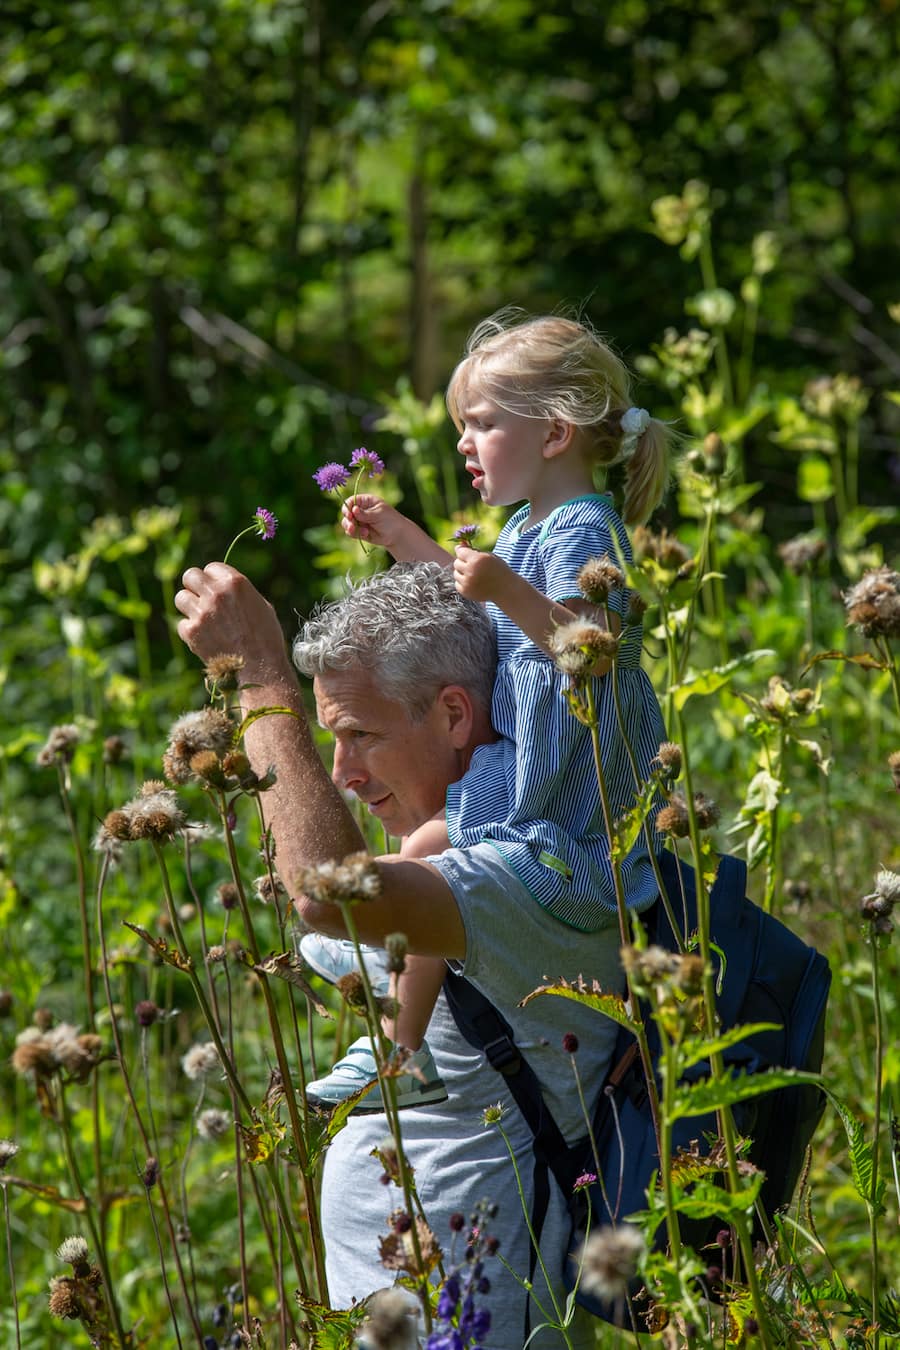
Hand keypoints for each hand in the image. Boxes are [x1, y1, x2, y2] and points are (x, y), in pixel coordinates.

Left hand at [174, 562, 288, 681]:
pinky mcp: (191, 632)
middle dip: (195, 586)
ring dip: (189, 606)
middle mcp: (215, 593)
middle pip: (190, 576)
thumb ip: (238, 592)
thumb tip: (222, 588)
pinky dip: (191, 630)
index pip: (211, 567)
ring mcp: (201, 612)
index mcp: (235, 582)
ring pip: (181, 598)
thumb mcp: (260, 604)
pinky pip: (182, 624)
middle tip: (201, 598)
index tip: (216, 590)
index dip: (214, 579)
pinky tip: (205, 638)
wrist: (261, 667)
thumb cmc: (266, 636)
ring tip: (202, 618)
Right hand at [340, 494, 406, 550]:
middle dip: (348, 520)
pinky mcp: (359, 531)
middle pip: (346, 513)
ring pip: (347, 523)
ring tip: (360, 531)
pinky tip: (365, 534)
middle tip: (352, 526)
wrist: (397, 535)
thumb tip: (353, 509)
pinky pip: (351, 532)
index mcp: (365, 501)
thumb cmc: (390, 520)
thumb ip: (365, 513)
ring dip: (350, 528)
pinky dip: (355, 534)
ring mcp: (359, 521)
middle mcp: (360, 510)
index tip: (349, 514)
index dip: (347, 507)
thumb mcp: (378, 514)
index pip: (351, 501)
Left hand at [452, 546, 512, 603]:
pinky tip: (474, 582)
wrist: (506, 588)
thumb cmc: (498, 569)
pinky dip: (463, 582)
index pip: (460, 551)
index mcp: (476, 559)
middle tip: (473, 565)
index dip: (463, 551)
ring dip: (462, 573)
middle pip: (456, 563)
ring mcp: (467, 583)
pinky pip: (457, 584)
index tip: (467, 553)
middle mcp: (470, 571)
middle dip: (463, 562)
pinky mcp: (466, 592)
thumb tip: (458, 545)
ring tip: (474, 574)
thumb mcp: (488, 556)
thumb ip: (472, 550)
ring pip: (456, 574)